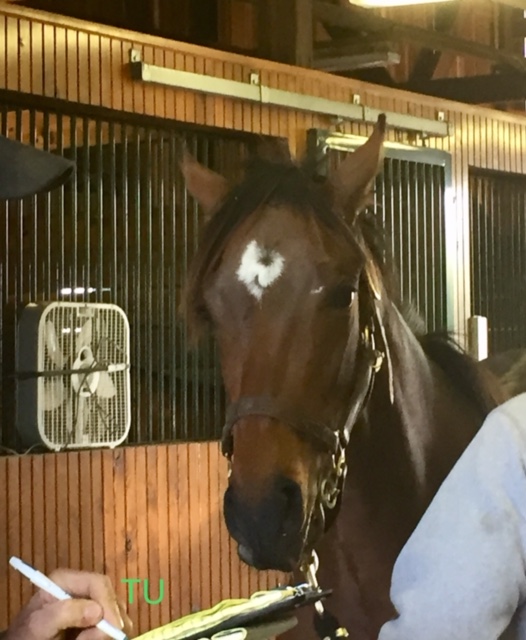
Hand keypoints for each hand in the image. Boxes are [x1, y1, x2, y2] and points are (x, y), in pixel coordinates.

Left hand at [3, 568, 132, 639]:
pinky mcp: (93, 617)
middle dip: (110, 618)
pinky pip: (111, 623)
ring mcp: (89, 603)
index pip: (98, 583)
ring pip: (114, 610)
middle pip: (109, 597)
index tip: (113, 627)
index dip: (108, 603)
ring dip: (108, 628)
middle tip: (105, 638)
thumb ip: (64, 614)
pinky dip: (107, 633)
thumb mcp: (39, 624)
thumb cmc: (27, 635)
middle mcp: (81, 588)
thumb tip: (97, 611)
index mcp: (67, 580)